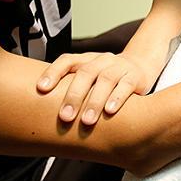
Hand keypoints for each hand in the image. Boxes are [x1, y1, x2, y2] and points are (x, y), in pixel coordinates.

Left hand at [37, 52, 155, 124]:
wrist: (139, 68)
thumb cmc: (106, 79)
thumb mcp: (90, 79)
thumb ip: (72, 88)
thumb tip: (43, 114)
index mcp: (87, 59)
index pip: (67, 60)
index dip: (53, 72)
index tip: (41, 89)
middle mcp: (102, 60)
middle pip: (86, 72)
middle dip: (74, 95)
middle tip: (65, 117)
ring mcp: (120, 67)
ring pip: (106, 80)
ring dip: (95, 101)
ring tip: (87, 121)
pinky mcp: (135, 77)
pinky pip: (126, 86)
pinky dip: (117, 98)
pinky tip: (110, 111)